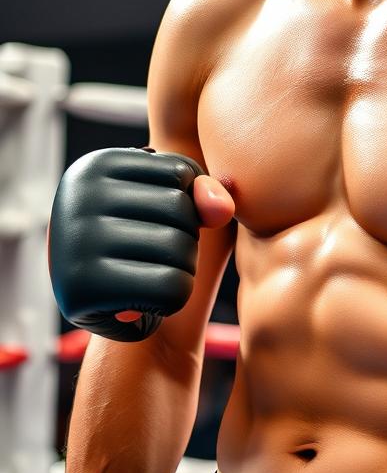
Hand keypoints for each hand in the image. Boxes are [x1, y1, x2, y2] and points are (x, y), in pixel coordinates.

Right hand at [49, 147, 234, 341]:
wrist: (101, 308)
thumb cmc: (142, 242)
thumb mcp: (174, 204)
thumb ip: (205, 192)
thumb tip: (223, 208)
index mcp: (96, 164)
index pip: (181, 171)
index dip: (188, 205)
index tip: (154, 221)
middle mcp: (79, 197)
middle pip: (180, 209)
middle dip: (184, 238)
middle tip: (150, 256)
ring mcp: (76, 241)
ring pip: (179, 249)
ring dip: (181, 269)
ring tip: (147, 274)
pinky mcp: (84, 288)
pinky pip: (171, 288)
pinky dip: (173, 298)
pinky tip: (148, 301)